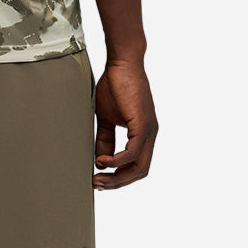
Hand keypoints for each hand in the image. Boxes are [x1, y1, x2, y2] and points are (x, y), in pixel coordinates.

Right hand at [93, 61, 157, 189]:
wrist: (121, 63)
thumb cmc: (114, 86)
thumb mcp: (107, 119)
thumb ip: (105, 140)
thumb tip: (101, 161)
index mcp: (143, 135)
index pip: (136, 167)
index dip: (118, 178)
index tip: (98, 180)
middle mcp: (150, 135)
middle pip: (139, 172)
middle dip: (117, 183)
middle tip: (96, 184)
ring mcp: (149, 130)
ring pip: (138, 167)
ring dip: (117, 177)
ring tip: (98, 177)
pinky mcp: (143, 124)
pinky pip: (132, 153)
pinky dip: (117, 161)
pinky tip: (102, 161)